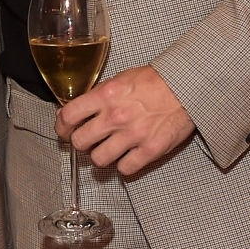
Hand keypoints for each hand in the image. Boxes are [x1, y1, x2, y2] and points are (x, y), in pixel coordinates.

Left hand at [57, 65, 194, 176]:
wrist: (187, 86)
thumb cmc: (155, 81)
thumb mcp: (120, 79)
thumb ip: (97, 96)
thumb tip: (72, 111)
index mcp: (106, 96)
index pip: (68, 116)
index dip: (62, 126)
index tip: (65, 130)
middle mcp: (116, 117)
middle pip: (79, 142)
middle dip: (81, 142)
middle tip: (88, 140)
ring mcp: (133, 135)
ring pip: (98, 160)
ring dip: (100, 156)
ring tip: (109, 149)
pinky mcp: (150, 150)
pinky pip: (125, 169)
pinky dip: (124, 165)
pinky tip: (128, 156)